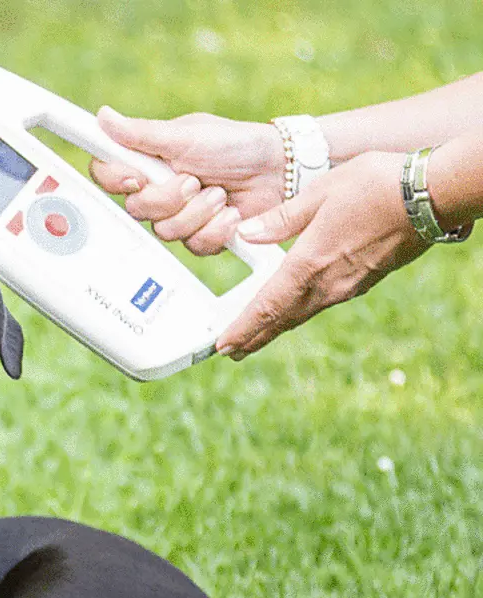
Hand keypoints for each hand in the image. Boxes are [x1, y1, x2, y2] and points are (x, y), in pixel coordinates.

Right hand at [89, 107, 286, 254]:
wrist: (280, 170)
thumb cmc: (235, 145)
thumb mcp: (186, 135)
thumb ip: (141, 133)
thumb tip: (103, 117)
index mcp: (149, 162)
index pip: (108, 175)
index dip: (116, 181)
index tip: (136, 178)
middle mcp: (159, 190)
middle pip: (136, 210)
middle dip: (169, 198)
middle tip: (194, 181)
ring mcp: (179, 215)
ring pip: (165, 231)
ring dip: (197, 212)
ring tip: (219, 194)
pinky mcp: (202, 235)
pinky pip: (193, 245)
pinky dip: (216, 229)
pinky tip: (231, 214)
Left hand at [215, 151, 428, 358]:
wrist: (433, 196)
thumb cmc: (375, 186)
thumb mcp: (319, 194)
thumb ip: (281, 219)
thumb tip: (245, 234)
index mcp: (310, 263)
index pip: (267, 306)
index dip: (244, 328)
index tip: (223, 346)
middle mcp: (329, 283)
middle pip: (284, 319)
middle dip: (255, 336)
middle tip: (231, 352)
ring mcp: (350, 285)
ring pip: (303, 312)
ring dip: (277, 326)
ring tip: (256, 336)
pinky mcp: (365, 279)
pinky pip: (323, 301)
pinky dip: (300, 310)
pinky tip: (294, 307)